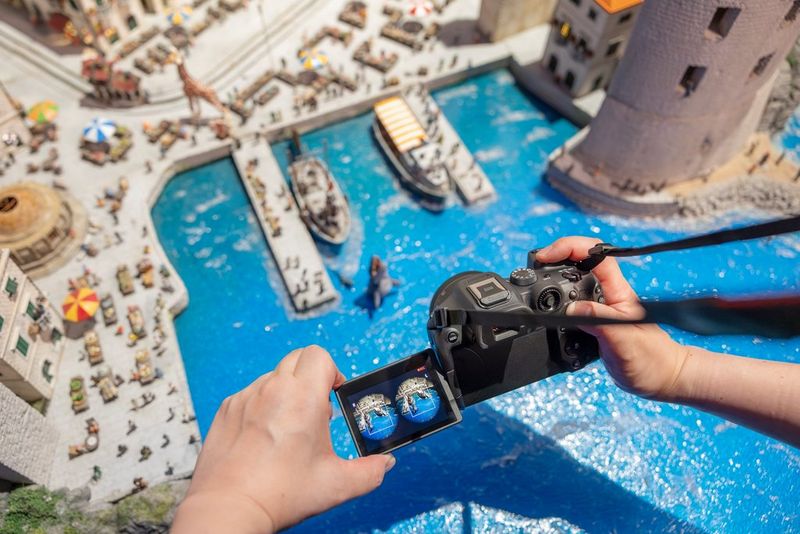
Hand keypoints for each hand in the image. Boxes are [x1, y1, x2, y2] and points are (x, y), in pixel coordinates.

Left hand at [172, 345, 395, 533]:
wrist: (229, 508)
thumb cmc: (280, 494)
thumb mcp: (336, 485)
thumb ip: (369, 472)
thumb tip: (384, 465)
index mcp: (303, 398)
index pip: (320, 356)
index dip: (332, 372)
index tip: (334, 395)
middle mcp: (273, 389)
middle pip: (298, 358)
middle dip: (311, 377)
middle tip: (315, 409)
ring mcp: (246, 397)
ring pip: (273, 377)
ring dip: (286, 392)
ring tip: (288, 428)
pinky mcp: (227, 409)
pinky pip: (250, 394)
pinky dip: (261, 406)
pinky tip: (263, 437)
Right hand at [536, 237, 687, 400]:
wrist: (661, 378)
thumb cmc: (651, 360)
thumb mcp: (624, 342)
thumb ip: (599, 322)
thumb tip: (571, 309)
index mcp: (618, 292)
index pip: (595, 254)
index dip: (569, 247)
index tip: (545, 256)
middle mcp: (609, 295)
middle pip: (579, 261)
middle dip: (556, 258)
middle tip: (535, 267)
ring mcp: (601, 307)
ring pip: (574, 281)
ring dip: (554, 277)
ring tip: (537, 282)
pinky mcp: (594, 321)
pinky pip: (572, 302)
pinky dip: (557, 301)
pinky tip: (548, 309)